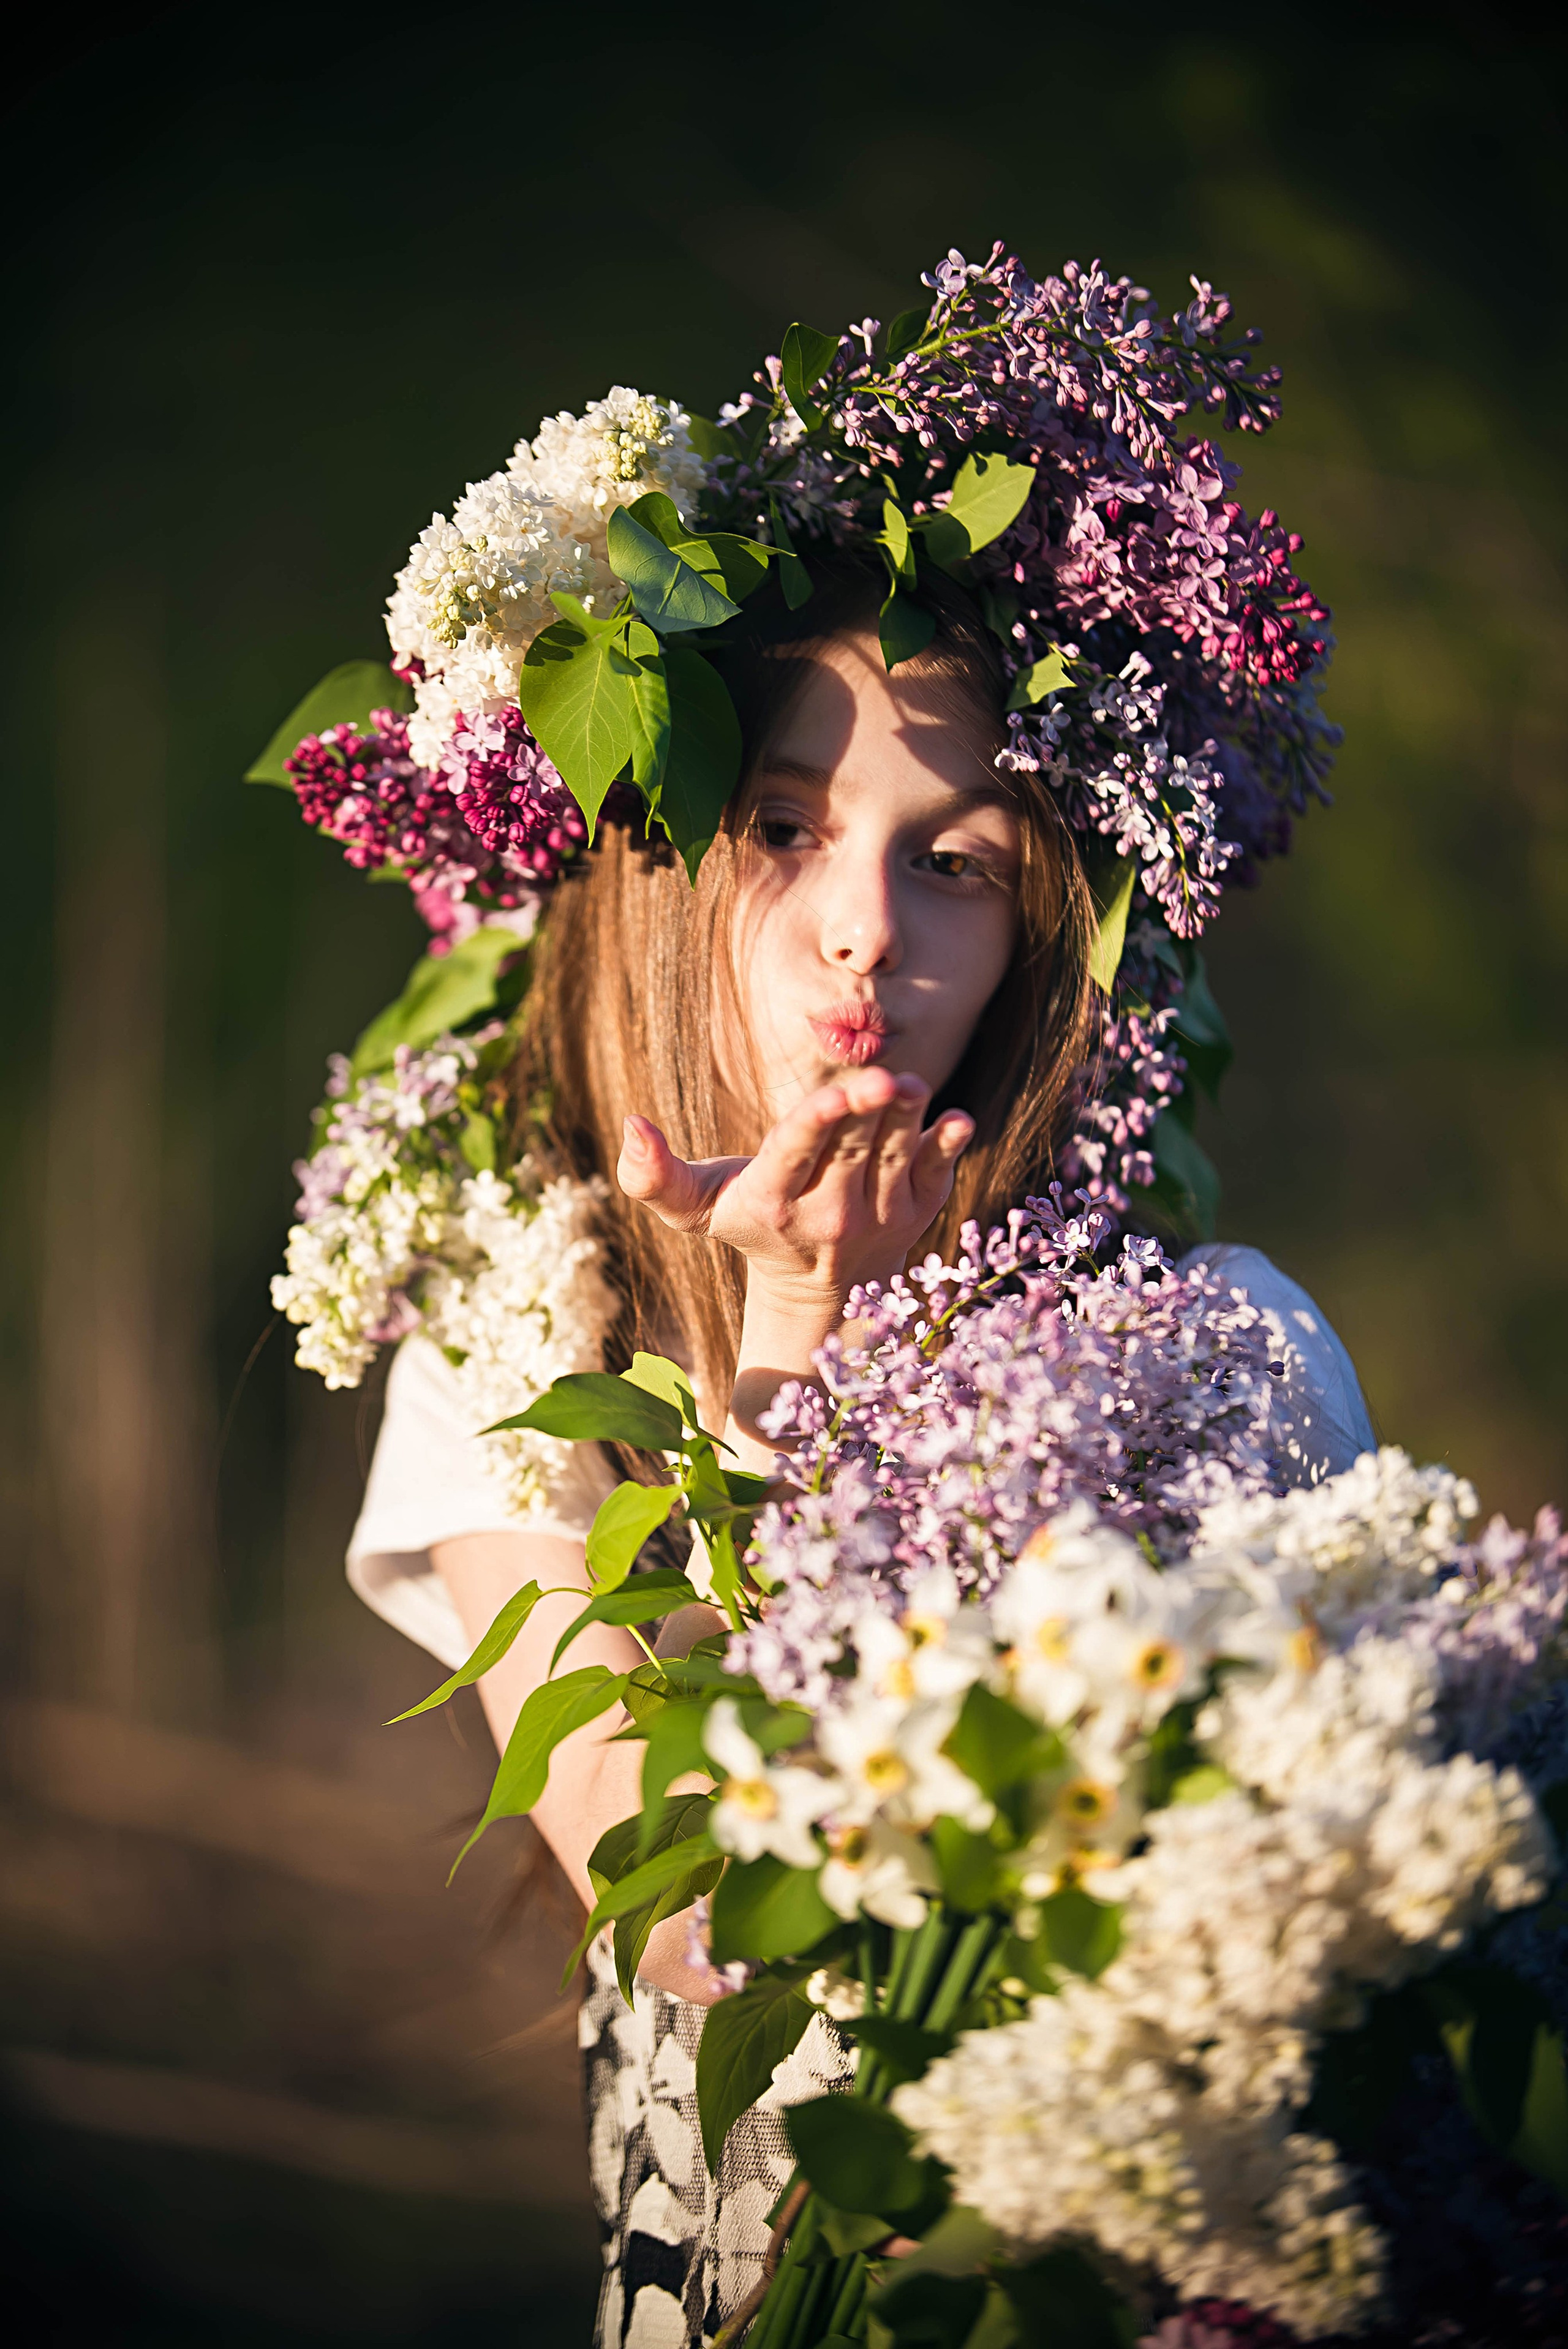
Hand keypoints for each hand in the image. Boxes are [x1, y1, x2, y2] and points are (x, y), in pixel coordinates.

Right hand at [616, 1067, 972, 1311]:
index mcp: (773, 1201)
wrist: (819, 1290)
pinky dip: (949, 1147)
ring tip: (908, 1086)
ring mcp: (879, 1216)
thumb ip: (652, 1176)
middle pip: (850, 1149)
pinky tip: (957, 1120)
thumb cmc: (750, 1224)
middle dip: (867, 1113)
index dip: (815, 1125)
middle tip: (882, 1079)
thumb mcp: (694, 1210)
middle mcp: (829, 1214)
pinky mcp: (919, 1212)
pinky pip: (938, 1174)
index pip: (794, 1155)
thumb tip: (630, 1124)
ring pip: (895, 1155)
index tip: (832, 1096)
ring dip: (907, 1119)